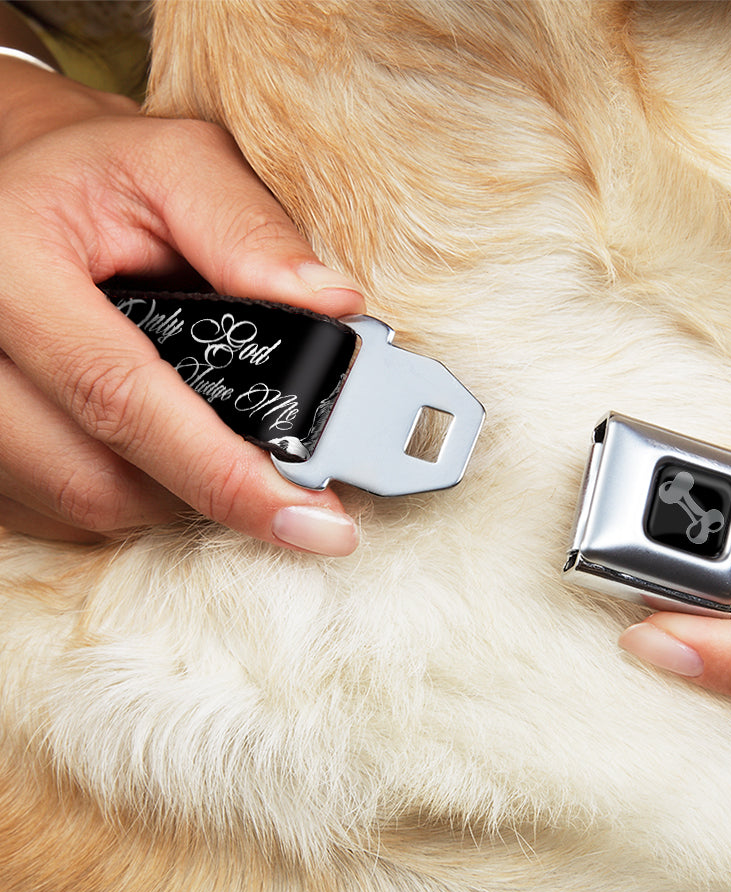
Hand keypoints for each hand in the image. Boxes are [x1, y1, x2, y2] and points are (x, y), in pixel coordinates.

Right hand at [0, 56, 363, 552]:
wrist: (16, 185)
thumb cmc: (99, 174)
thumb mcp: (177, 165)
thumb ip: (250, 230)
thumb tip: (334, 306)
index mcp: (10, 265)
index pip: (121, 397)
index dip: (224, 473)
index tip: (314, 522)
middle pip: (96, 478)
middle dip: (209, 490)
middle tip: (287, 481)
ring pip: (81, 504)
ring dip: (171, 493)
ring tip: (221, 443)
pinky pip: (58, 509)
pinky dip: (130, 493)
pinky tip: (165, 448)